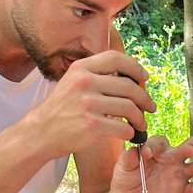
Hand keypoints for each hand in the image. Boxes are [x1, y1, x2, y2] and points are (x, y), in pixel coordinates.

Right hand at [31, 51, 156, 157]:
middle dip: (145, 99)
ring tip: (141, 124)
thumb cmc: (62, 109)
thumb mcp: (72, 82)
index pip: (116, 59)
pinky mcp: (92, 125)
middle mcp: (85, 82)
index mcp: (81, 68)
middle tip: (150, 107)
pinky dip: (131, 132)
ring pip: (130, 108)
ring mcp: (88, 104)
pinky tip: (129, 134)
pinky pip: (123, 127)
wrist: (41, 132)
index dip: (135, 67)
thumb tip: (128, 75)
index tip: (144, 78)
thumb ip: (96, 75)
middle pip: (129, 86)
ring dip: (141, 118)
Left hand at [111, 136, 192, 192]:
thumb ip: (128, 158)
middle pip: (192, 145)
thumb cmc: (126, 176)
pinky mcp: (184, 191)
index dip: (155, 146)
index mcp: (158, 149)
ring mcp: (181, 174)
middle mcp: (174, 158)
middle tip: (187, 150)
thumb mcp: (123, 166)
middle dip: (192, 146)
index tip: (146, 154)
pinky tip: (192, 189)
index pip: (162, 141)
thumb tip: (134, 151)